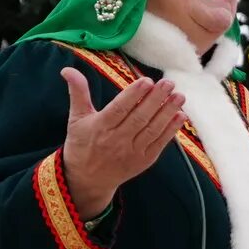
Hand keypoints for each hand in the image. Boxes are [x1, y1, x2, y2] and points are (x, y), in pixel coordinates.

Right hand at [60, 68, 183, 219]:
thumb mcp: (77, 118)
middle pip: (139, 117)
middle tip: (169, 83)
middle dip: (156, 99)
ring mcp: (132, 151)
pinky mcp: (144, 161)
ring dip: (167, 112)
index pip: (119, 108)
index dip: (134, 95)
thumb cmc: (81, 144)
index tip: (147, 81)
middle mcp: (117, 140)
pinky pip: (159, 143)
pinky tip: (180, 116)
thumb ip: (78, 93)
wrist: (87, 179)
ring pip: (152, 129)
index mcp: (100, 126)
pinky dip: (171, 130)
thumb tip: (68, 69)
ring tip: (180, 96)